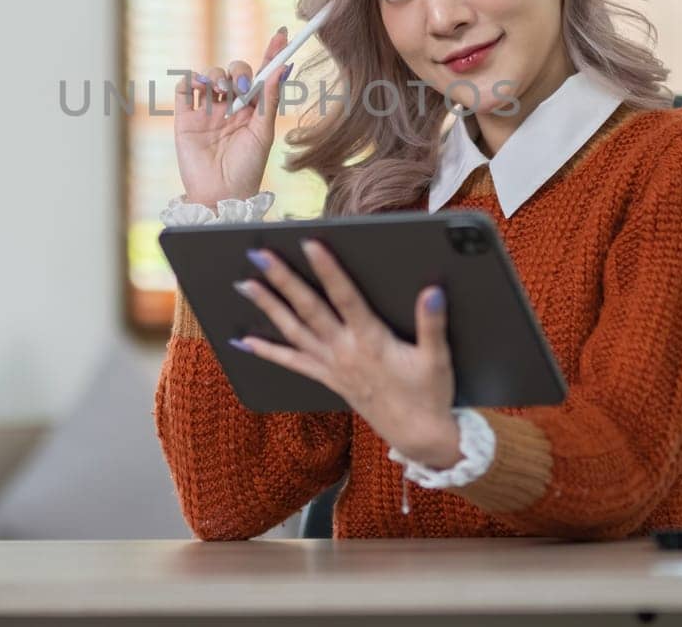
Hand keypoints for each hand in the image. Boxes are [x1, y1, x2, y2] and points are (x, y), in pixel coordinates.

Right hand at [173, 28, 292, 208]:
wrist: (220, 195)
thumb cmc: (248, 169)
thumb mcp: (264, 133)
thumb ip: (270, 100)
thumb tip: (283, 67)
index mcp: (253, 110)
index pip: (262, 75)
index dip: (271, 53)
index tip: (282, 34)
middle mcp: (231, 107)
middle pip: (234, 72)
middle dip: (238, 71)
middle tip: (241, 87)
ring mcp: (207, 112)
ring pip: (210, 76)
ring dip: (215, 74)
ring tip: (218, 88)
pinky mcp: (185, 119)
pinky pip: (184, 90)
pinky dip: (190, 80)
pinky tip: (198, 86)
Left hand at [230, 239, 461, 468]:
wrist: (418, 436)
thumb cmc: (429, 394)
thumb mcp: (437, 358)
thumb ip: (433, 323)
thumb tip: (432, 291)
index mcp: (372, 341)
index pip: (345, 297)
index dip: (327, 269)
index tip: (308, 244)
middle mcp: (345, 351)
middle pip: (308, 309)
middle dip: (282, 280)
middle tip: (258, 256)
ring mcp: (332, 366)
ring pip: (293, 331)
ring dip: (268, 307)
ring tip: (244, 285)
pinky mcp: (328, 379)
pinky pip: (292, 364)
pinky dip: (267, 352)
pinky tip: (245, 341)